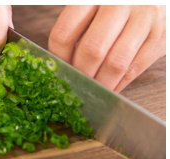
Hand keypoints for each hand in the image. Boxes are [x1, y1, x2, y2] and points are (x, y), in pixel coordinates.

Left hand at [49, 5, 165, 91]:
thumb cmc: (115, 5)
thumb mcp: (93, 6)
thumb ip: (78, 28)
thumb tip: (60, 65)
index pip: (64, 33)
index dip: (58, 58)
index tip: (58, 70)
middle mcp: (118, 4)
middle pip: (91, 49)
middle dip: (81, 74)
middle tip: (75, 85)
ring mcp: (144, 18)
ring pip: (116, 62)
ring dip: (101, 83)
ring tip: (92, 91)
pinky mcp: (161, 34)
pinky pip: (137, 67)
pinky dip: (120, 83)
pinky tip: (111, 88)